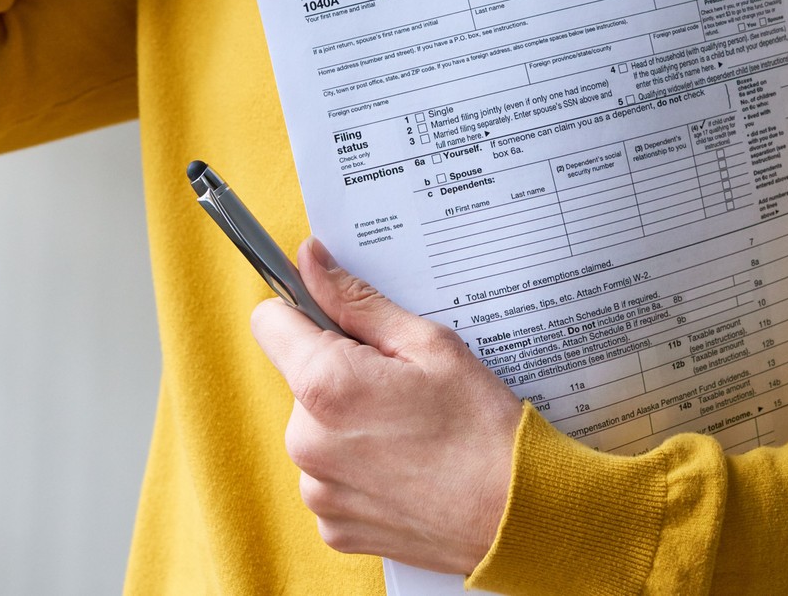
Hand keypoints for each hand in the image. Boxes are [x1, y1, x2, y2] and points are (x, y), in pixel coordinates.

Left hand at [250, 237, 522, 574]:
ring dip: (347, 424)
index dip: (303, 312)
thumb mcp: (428, 344)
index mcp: (326, 385)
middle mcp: (306, 441)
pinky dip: (357, 469)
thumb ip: (357, 301)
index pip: (270, 322)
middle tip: (400, 387)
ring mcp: (317, 490)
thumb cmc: (481, 426)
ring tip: (408, 432)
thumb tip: (310, 260)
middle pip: (299, 379)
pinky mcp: (332, 526)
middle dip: (340, 374)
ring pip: (314, 429)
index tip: (338, 322)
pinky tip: (403, 468)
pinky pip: (329, 477)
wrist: (517, 514)